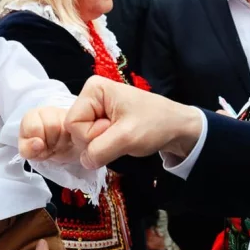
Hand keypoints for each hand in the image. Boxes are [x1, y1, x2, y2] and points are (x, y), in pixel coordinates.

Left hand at [19, 107, 81, 163]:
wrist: (56, 149)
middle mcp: (47, 111)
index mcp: (31, 116)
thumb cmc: (39, 147)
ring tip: (57, 144)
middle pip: (52, 126)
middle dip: (51, 142)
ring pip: (66, 128)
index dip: (37, 142)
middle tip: (50, 146)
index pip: (34, 127)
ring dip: (62, 142)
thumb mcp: (29, 151)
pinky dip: (72, 141)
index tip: (39, 145)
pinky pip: (77, 130)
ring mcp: (64, 113)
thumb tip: (38, 144)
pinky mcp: (77, 119)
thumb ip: (27, 149)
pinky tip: (67, 142)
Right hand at [64, 76, 203, 168]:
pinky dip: (105, 145)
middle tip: (121, 133)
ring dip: (102, 144)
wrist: (177, 127)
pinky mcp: (102, 119)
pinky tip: (120, 139)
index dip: (91, 134)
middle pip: (76, 129)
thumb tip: (83, 161)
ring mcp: (96, 108)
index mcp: (93, 89)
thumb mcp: (126, 138)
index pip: (73, 123)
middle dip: (97, 139)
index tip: (114, 129)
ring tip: (122, 135)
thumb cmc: (154, 124)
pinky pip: (92, 139)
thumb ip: (99, 150)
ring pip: (83, 137)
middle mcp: (91, 95)